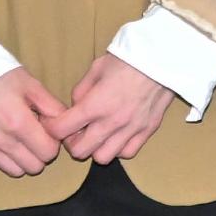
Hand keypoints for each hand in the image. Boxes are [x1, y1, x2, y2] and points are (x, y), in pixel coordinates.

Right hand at [0, 67, 72, 178]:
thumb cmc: (2, 76)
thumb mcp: (33, 86)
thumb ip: (53, 109)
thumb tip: (66, 128)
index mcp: (17, 122)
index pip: (48, 153)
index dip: (53, 144)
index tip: (48, 132)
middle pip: (33, 167)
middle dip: (40, 154)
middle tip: (36, 136)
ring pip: (15, 171)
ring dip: (22, 159)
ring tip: (20, 138)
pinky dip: (4, 156)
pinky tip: (3, 137)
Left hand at [50, 53, 176, 162]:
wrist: (164, 58)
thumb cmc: (128, 59)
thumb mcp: (96, 68)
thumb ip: (81, 91)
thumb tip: (75, 107)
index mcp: (95, 104)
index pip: (61, 129)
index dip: (51, 127)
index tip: (53, 122)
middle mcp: (112, 122)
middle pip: (80, 152)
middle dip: (71, 143)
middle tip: (75, 131)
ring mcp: (131, 129)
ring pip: (103, 157)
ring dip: (95, 148)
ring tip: (97, 135)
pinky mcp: (147, 131)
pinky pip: (127, 153)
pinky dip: (118, 148)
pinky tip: (117, 135)